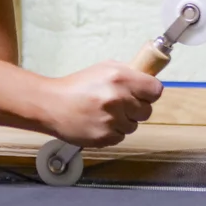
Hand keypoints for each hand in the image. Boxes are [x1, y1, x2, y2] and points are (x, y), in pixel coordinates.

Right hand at [46, 61, 162, 147]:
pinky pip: (121, 137)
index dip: (149, 92)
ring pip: (134, 125)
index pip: (155, 90)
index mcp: (120, 78)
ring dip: (123, 121)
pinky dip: (112, 132)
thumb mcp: (103, 69)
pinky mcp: (105, 137)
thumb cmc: (76, 86)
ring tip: (104, 113)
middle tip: (119, 104)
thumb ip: (128, 73)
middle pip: (147, 110)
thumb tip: (148, 77)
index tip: (142, 93)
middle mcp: (118, 98)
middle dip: (136, 108)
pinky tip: (98, 123)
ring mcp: (112, 120)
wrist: (51, 105)